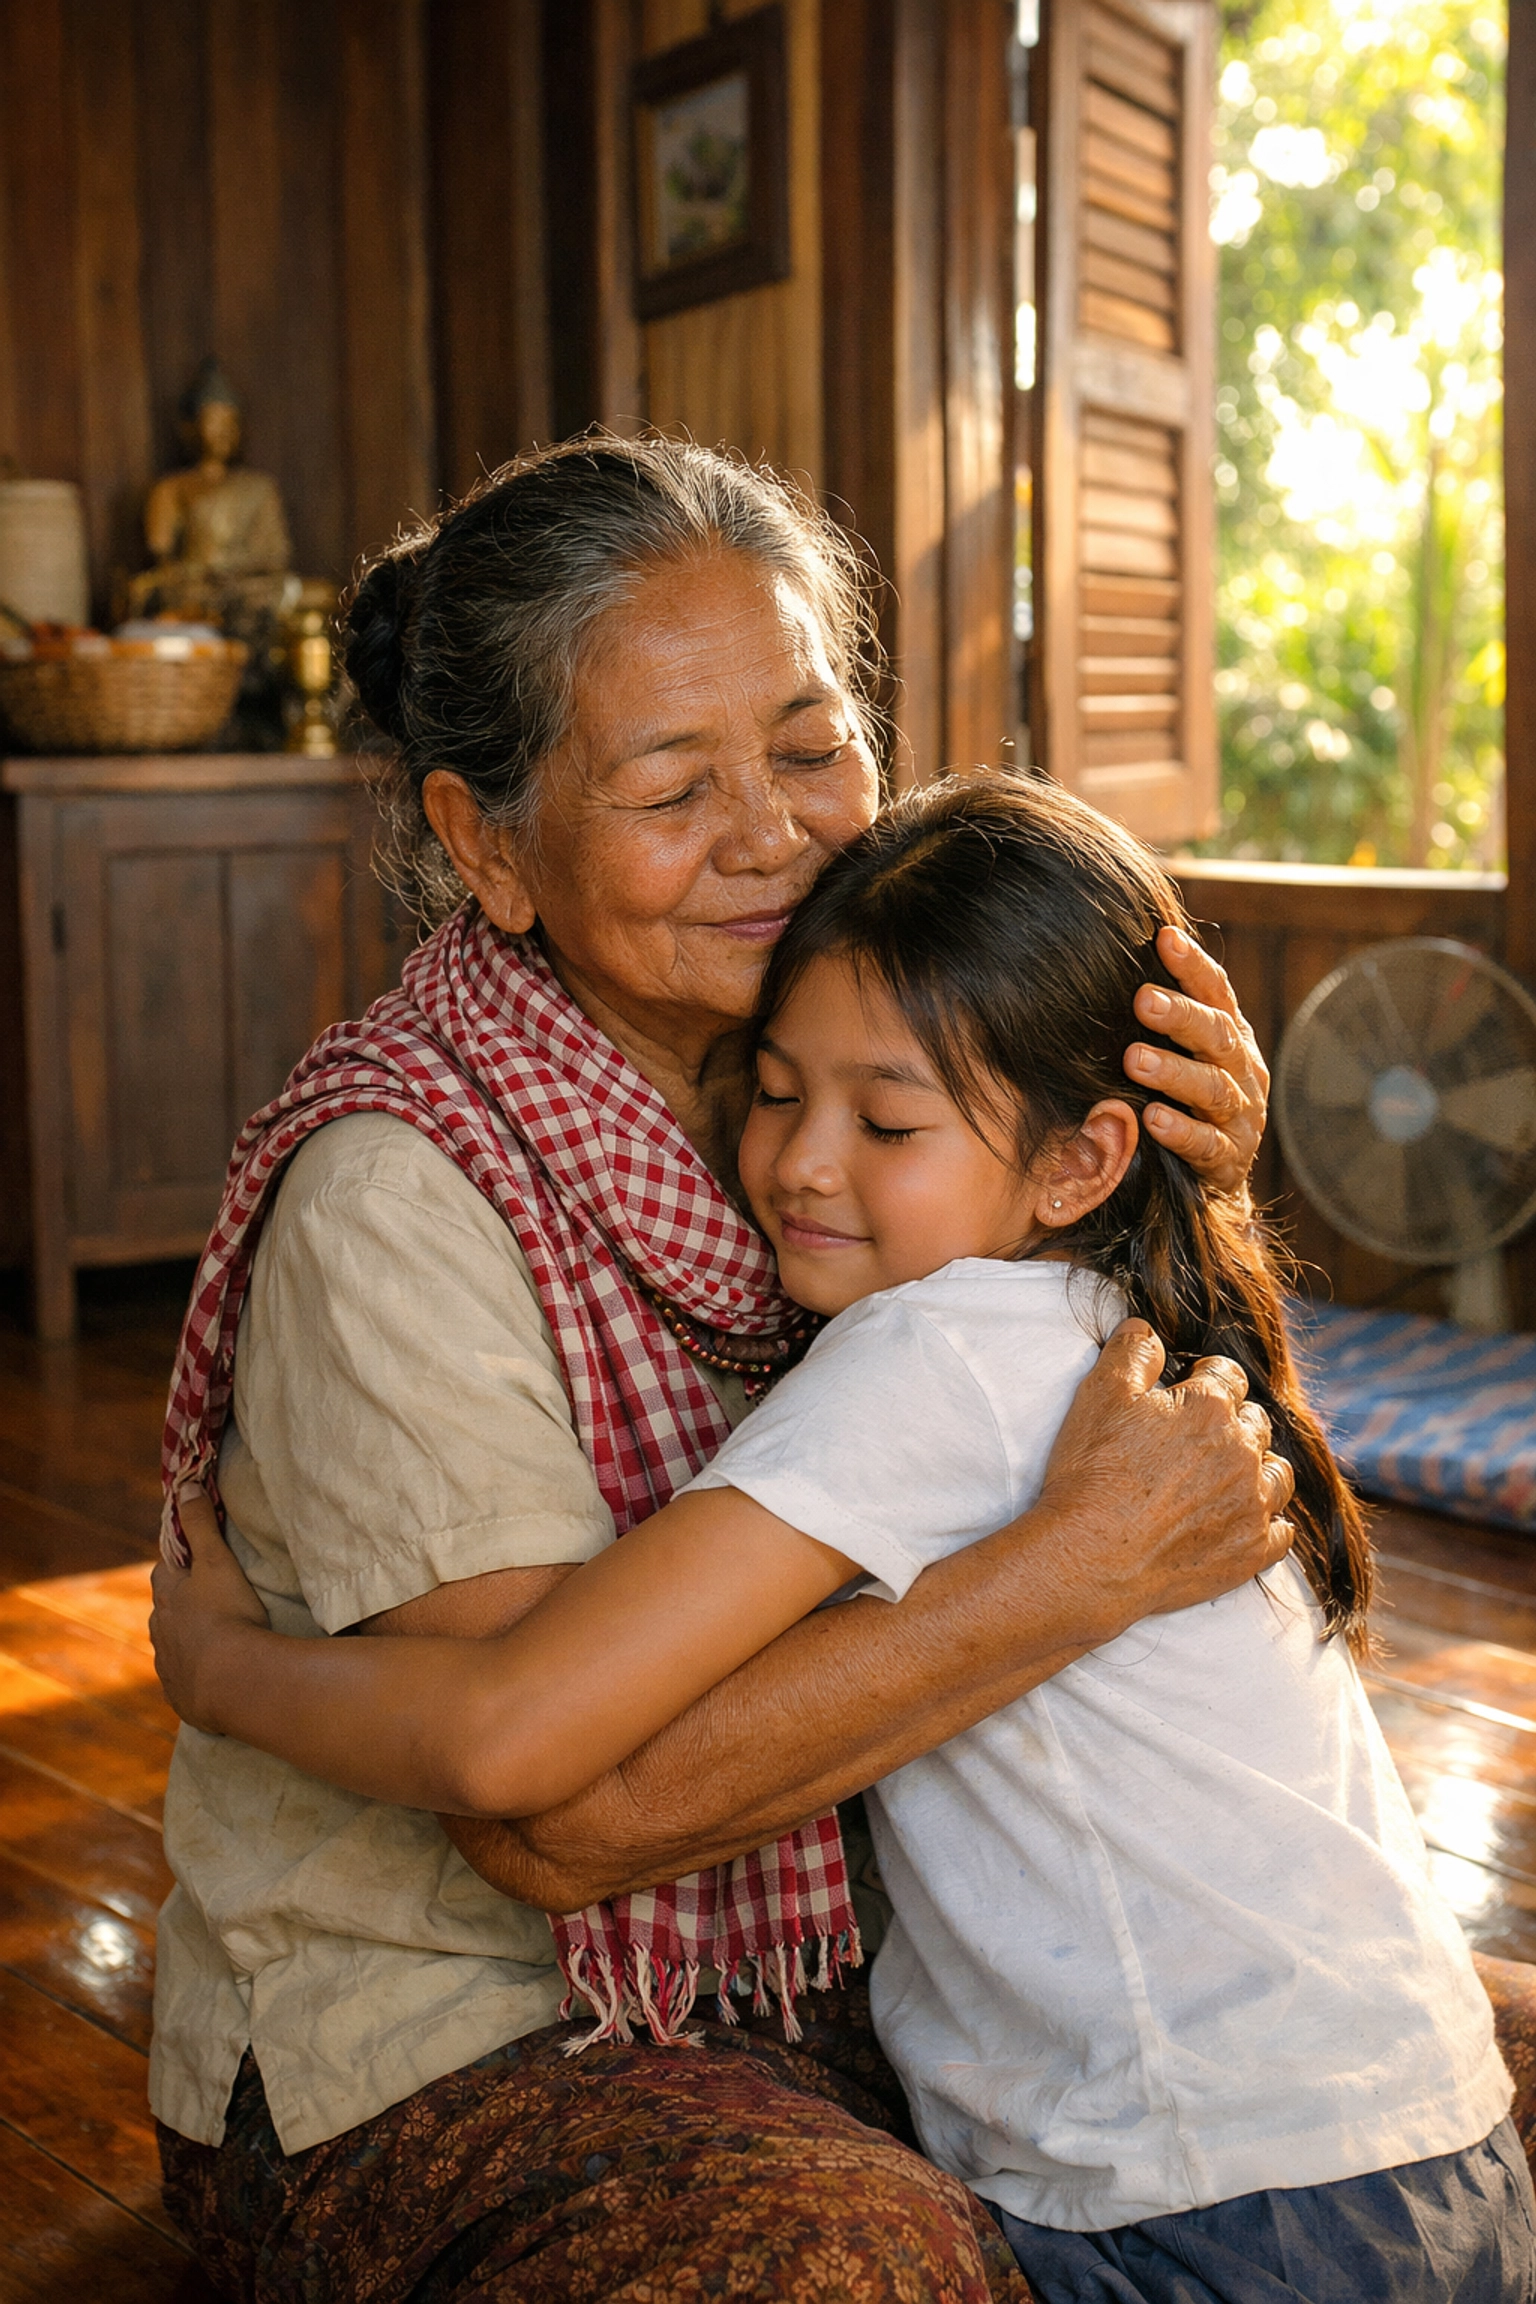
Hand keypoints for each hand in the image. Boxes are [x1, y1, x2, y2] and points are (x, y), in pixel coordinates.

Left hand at [149, 1482, 269, 1732]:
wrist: (231, 1682)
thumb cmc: (226, 1615)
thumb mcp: (217, 1561)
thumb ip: (201, 1525)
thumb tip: (185, 1486)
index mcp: (166, 1595)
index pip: (164, 1570)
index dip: (179, 1563)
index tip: (195, 1560)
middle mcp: (159, 1629)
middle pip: (165, 1609)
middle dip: (182, 1604)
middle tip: (212, 1600)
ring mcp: (168, 1663)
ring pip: (172, 1644)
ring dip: (188, 1639)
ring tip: (216, 1639)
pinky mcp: (180, 1693)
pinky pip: (185, 1678)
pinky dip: (196, 1672)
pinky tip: (214, 1675)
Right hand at [1036, 1319, 1293, 1642]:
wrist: (1092, 1557)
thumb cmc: (1093, 1472)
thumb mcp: (1100, 1392)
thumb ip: (1132, 1351)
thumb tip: (1148, 1331)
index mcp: (1210, 1406)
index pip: (1226, 1375)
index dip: (1204, 1378)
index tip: (1185, 1389)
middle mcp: (1243, 1451)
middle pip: (1255, 1423)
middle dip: (1232, 1422)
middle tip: (1196, 1438)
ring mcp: (1252, 1505)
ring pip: (1277, 1475)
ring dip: (1258, 1469)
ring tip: (1228, 1477)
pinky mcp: (1251, 1552)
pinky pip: (1281, 1532)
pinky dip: (1267, 1523)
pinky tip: (1243, 1522)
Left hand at [1125, 925, 1268, 1196]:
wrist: (1214, 1181)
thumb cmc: (1183, 1103)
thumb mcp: (1178, 1056)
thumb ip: (1156, 1021)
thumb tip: (1102, 964)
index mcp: (1229, 1038)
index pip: (1216, 993)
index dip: (1193, 965)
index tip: (1165, 937)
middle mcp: (1242, 1070)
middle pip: (1216, 1034)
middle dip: (1181, 1015)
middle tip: (1142, 998)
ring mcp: (1241, 1116)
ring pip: (1213, 1088)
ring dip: (1174, 1071)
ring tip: (1134, 1059)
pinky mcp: (1229, 1160)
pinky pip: (1207, 1143)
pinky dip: (1180, 1131)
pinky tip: (1152, 1118)